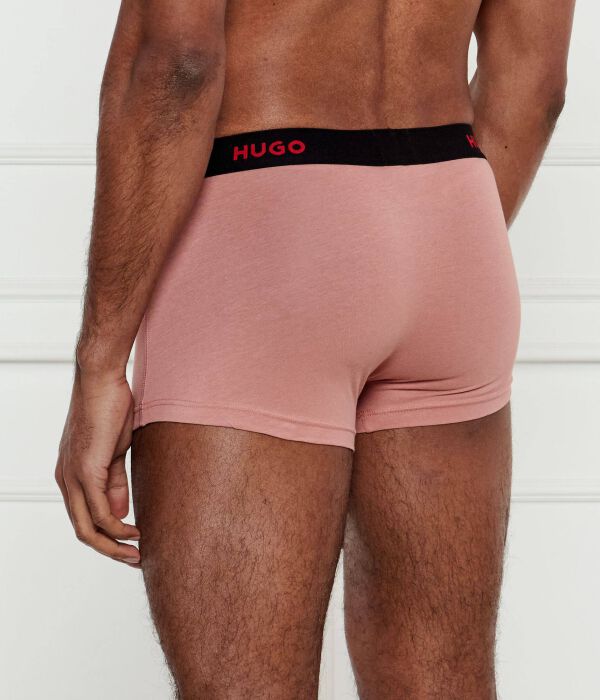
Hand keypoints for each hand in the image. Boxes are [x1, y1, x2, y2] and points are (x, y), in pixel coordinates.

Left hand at [55, 368, 140, 565]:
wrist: (101, 380)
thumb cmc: (109, 407)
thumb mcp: (114, 452)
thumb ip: (114, 483)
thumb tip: (118, 513)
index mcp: (72, 476)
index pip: (84, 518)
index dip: (106, 538)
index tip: (131, 545)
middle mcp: (67, 480)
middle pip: (82, 531)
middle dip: (109, 551)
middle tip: (134, 559)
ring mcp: (73, 477)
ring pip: (87, 528)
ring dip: (113, 545)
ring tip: (138, 552)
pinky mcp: (85, 470)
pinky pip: (97, 511)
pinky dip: (116, 528)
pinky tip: (133, 532)